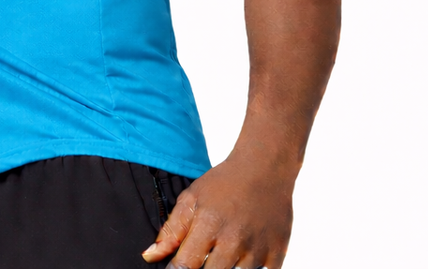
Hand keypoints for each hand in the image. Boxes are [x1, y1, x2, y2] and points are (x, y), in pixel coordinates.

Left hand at [142, 153, 293, 267]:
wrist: (265, 168)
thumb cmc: (223, 183)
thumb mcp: (192, 198)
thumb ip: (171, 230)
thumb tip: (149, 256)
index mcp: (208, 225)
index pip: (185, 266)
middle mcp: (233, 240)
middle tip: (203, 254)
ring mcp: (257, 250)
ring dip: (227, 267)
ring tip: (224, 249)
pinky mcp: (277, 255)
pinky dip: (250, 268)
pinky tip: (244, 254)